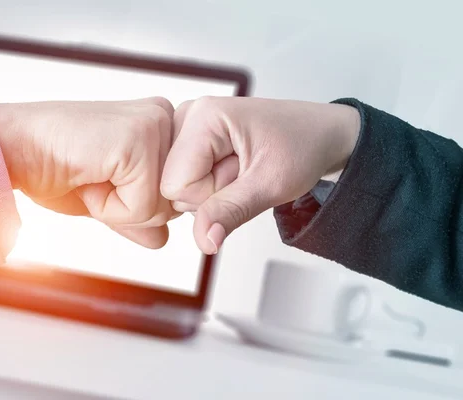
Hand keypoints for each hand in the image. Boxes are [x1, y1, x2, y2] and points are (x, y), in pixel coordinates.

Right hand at [0, 97, 177, 248]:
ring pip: (163, 208)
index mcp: (158, 125)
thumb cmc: (53, 168)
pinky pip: (143, 206)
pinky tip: (88, 178)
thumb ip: (139, 217)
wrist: (12, 150)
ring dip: (119, 209)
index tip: (100, 178)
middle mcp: (164, 117)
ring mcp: (155, 125)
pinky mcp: (140, 139)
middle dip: (131, 209)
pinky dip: (110, 208)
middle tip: (93, 177)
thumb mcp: (105, 199)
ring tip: (90, 176)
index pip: (177, 193)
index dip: (137, 205)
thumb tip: (163, 240)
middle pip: (176, 203)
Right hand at [161, 96, 359, 253]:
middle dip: (210, 193)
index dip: (209, 195)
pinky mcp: (191, 140)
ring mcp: (187, 128)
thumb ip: (231, 211)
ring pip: (178, 188)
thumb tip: (203, 241)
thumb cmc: (302, 147)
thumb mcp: (271, 184)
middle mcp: (188, 116)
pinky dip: (210, 185)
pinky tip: (231, 169)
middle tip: (245, 172)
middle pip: (173, 186)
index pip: (176, 185)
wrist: (320, 135)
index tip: (243, 176)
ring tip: (243, 168)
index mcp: (203, 116)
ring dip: (213, 190)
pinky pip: (185, 181)